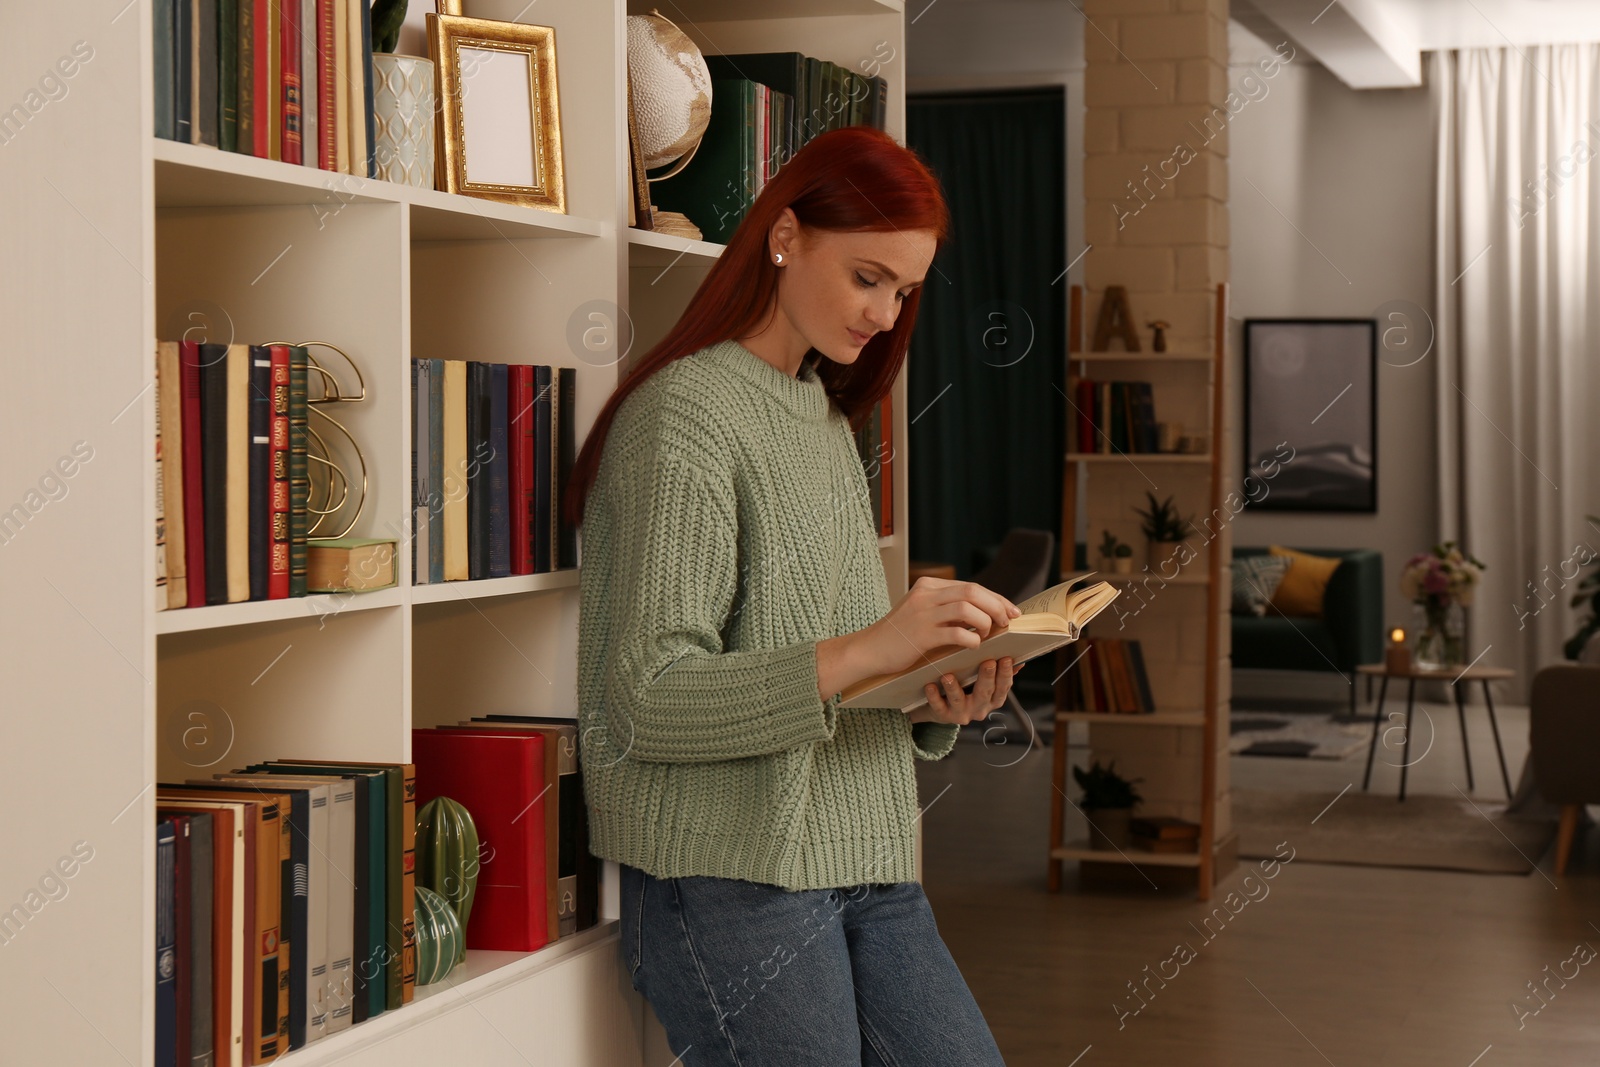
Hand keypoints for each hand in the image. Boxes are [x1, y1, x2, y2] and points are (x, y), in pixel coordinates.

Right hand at [853, 577, 1021, 678]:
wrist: (869, 649)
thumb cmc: (899, 635)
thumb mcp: (922, 611)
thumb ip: (946, 608)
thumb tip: (984, 613)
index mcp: (928, 586)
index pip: (971, 586)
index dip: (996, 598)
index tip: (1012, 610)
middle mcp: (926, 595)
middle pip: (973, 592)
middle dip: (997, 606)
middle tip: (1007, 622)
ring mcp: (922, 614)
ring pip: (966, 608)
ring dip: (985, 622)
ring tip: (988, 634)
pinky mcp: (920, 635)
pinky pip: (955, 633)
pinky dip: (971, 639)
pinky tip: (973, 646)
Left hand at [907, 657, 1020, 725]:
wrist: (940, 709)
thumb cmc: (965, 688)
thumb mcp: (983, 683)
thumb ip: (999, 674)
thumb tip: (1019, 662)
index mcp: (993, 699)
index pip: (1003, 687)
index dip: (1006, 674)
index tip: (1006, 658)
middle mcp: (980, 709)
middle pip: (985, 693)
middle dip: (987, 677)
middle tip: (988, 662)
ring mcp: (961, 714)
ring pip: (959, 701)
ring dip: (954, 688)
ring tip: (948, 676)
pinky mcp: (943, 716)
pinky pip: (938, 707)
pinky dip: (934, 697)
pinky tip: (930, 686)